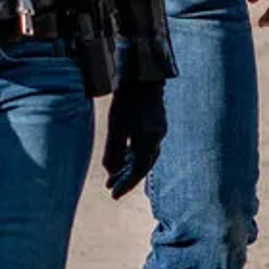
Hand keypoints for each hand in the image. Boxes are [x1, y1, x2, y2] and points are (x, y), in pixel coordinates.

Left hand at [102, 78, 167, 198]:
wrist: (142, 73)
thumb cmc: (127, 99)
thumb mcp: (116, 126)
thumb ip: (114, 152)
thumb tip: (111, 173)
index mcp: (149, 141)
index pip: (139, 171)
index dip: (126, 184)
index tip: (113, 195)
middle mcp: (157, 137)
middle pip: (142, 165)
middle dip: (126, 177)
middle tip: (111, 188)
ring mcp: (157, 129)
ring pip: (144, 155)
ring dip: (129, 166)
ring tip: (113, 174)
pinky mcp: (155, 121)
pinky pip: (145, 144)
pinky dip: (133, 153)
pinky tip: (124, 154)